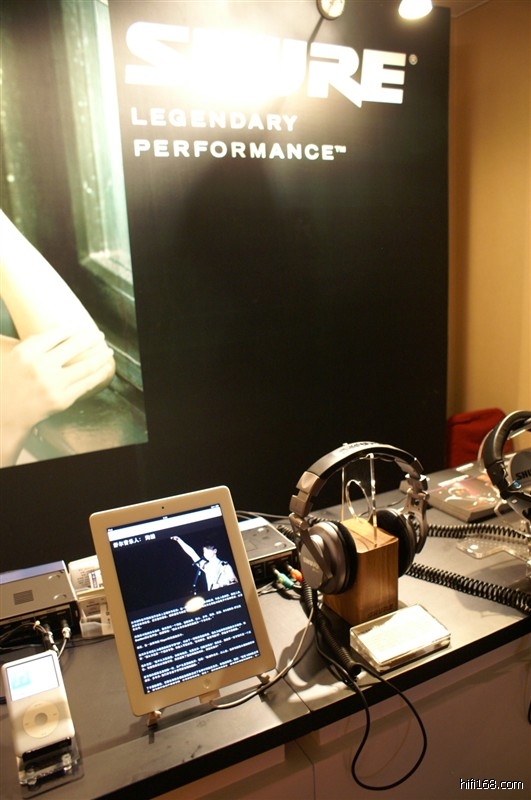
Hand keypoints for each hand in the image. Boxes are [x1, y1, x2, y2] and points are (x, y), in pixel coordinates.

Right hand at [1, 327, 114, 465]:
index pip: (56, 334)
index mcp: (26, 352)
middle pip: (74, 346)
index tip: (82, 326)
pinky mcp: (62, 400)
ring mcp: (52, 384)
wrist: (7, 414)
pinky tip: (105, 369)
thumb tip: (59, 326)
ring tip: (108, 350)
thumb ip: (35, 343)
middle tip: (99, 335)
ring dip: (100, 356)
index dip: (73, 329)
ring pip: (85, 366)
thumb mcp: (15, 357)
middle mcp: (40, 367)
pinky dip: (98, 375)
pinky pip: (86, 384)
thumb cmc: (11, 383)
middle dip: (91, 338)